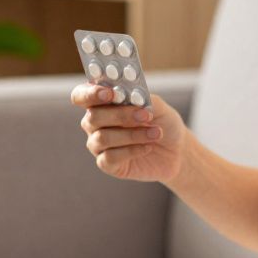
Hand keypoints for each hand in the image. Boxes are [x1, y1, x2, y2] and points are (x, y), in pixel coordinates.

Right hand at [71, 83, 187, 181]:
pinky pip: (110, 157)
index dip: (90, 93)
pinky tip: (147, 147)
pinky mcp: (107, 164)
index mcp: (101, 103)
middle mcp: (94, 123)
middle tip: (146, 116)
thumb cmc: (162, 123)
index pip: (81, 95)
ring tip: (156, 133)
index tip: (110, 93)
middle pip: (92, 117)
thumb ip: (142, 97)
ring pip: (102, 138)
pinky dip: (131, 150)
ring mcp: (98, 145)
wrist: (176, 151)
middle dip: (120, 115)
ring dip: (131, 135)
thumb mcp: (157, 106)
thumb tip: (131, 95)